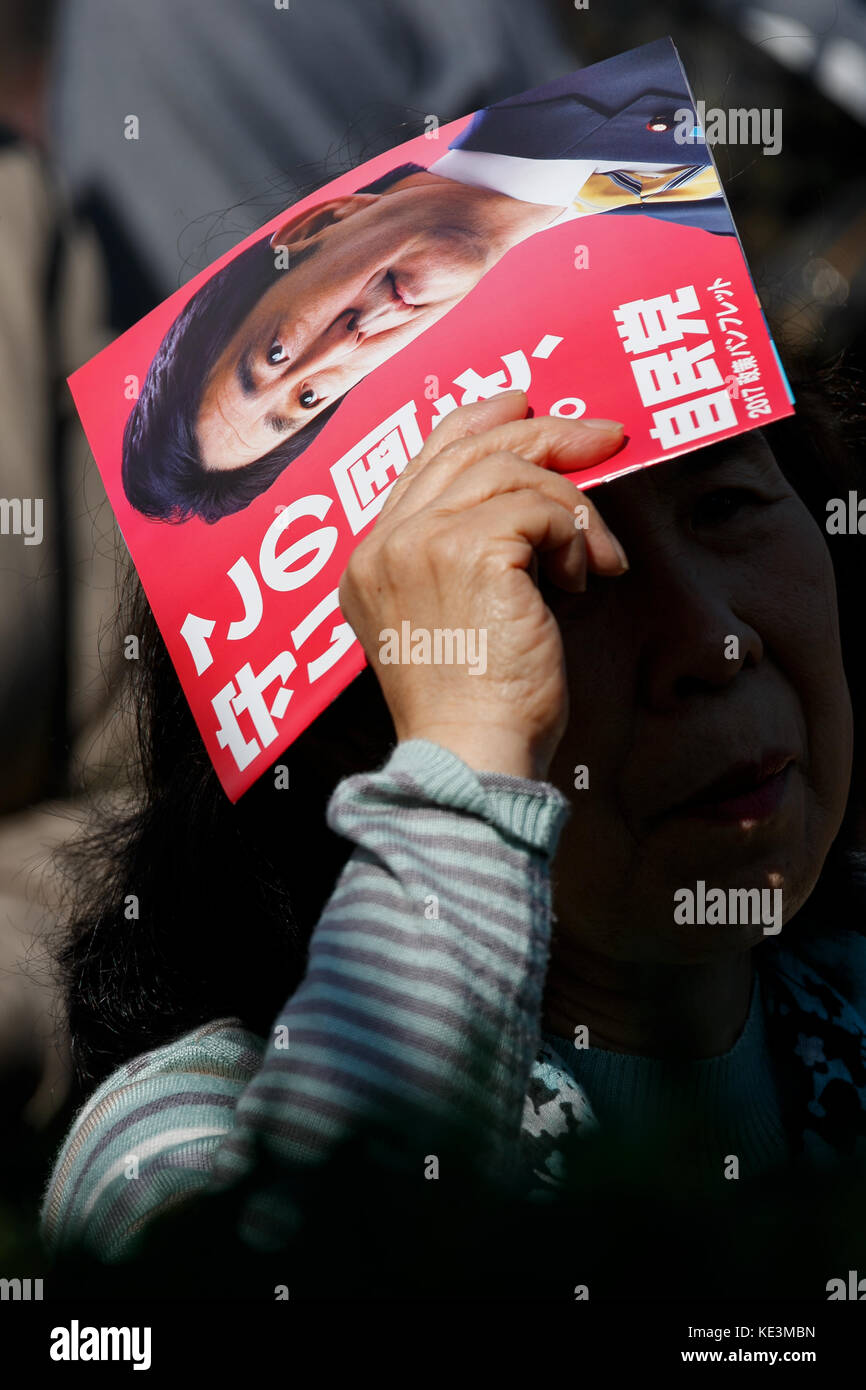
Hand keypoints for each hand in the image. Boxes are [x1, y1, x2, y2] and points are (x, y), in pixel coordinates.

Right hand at [338, 391, 627, 778]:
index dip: (479, 425)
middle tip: (604, 436)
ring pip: (508, 472)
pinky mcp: (466, 551)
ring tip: (597, 558)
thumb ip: (465, 554)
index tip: (527, 409)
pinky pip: (539, 509)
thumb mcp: (455, 618)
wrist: (474, 754)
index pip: (424, 462)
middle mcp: (383, 544)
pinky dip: (576, 538)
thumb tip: (534, 493)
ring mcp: (418, 543)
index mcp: (371, 561)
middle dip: (542, 434)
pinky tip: (585, 581)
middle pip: (466, 450)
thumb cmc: (478, 704)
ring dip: (571, 507)